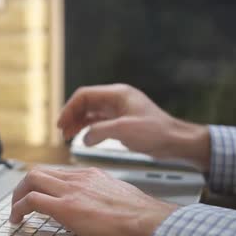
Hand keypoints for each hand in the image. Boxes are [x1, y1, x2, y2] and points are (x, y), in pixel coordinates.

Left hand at [9, 166, 177, 235]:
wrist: (149, 222)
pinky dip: (19, 208)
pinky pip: (32, 200)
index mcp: (92, 176)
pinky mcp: (66, 208)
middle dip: (24, 186)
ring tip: (15, 212)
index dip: (43, 183)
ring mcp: (71, 191)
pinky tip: (17, 220)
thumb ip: (104, 198)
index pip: (58, 173)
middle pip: (40, 172)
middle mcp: (79, 179)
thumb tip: (99, 209)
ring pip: (32, 179)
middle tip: (20, 201)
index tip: (38, 194)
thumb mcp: (119, 198)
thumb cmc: (142, 216)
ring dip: (17, 195)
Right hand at [58, 83, 210, 170]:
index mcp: (117, 94)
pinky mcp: (121, 121)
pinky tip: (83, 138)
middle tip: (62, 132)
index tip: (61, 123)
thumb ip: (100, 131)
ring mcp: (119, 110)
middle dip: (71, 116)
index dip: (69, 108)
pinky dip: (88, 129)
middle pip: (85, 103)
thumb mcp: (124, 131)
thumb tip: (84, 137)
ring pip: (91, 113)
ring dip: (78, 123)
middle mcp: (117, 99)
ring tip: (68, 136)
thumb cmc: (156, 132)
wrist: (175, 141)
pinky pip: (99, 122)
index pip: (85, 95)